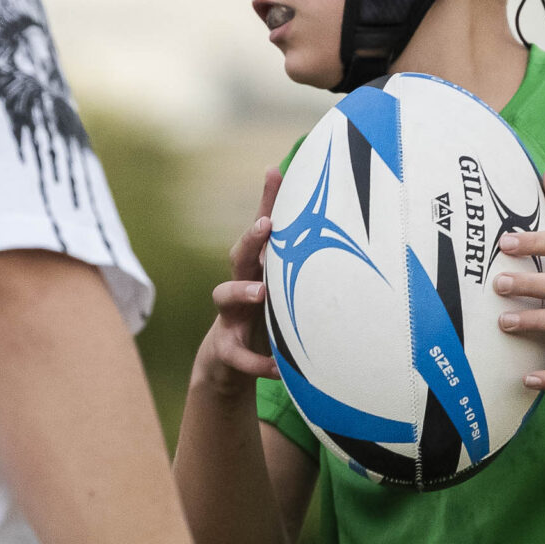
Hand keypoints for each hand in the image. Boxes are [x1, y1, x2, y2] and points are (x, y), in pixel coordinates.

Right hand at [196, 169, 281, 395]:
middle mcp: (239, 285)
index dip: (266, 201)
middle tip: (265, 227)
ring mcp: (229, 316)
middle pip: (238, 255)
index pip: (260, 229)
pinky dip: (257, 362)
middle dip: (250, 239)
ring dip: (241, 292)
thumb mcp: (278, 284)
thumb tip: (320, 216)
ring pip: (224, 297)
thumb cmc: (262, 313)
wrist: (229, 363)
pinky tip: (277, 369)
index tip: (275, 174)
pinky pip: (238, 356)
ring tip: (261, 293)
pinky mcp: (226, 350)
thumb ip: (294, 252)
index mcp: (255, 268)